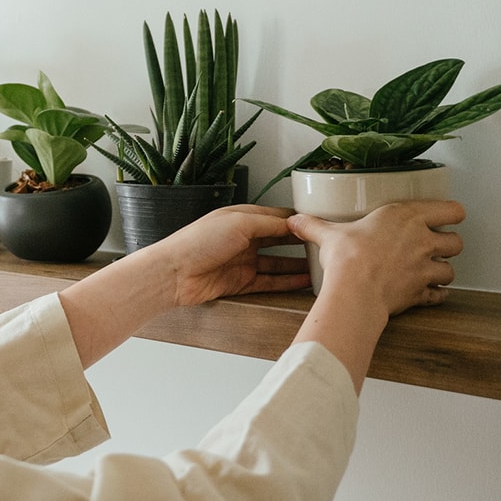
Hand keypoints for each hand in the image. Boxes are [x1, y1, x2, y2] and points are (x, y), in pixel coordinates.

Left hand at [61, 204, 309, 367]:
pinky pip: (269, 282)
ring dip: (297, 265)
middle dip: (301, 243)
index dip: (298, 221)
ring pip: (277, 263)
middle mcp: (243, 238)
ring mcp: (242, 261)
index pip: (277, 217)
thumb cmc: (198, 242)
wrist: (173, 274)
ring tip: (322, 267)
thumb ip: (269, 223)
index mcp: (241, 218)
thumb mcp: (239, 223)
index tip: (320, 224)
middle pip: (279, 240)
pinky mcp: (240, 283)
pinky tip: (304, 282)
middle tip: (327, 246)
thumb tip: (294, 222)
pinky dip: (286, 282)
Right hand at [289, 200, 464, 316]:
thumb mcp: (328, 235)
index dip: (452, 214)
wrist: (354, 291)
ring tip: (431, 272)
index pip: (451, 209)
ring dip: (443, 271)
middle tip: (435, 246)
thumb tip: (295, 221)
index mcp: (405, 217)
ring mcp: (425, 268)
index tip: (446, 217)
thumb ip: (314, 226)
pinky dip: (436, 295)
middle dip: (448, 245)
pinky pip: (439, 295)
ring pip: (451, 269)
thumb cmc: (347, 258)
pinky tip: (427, 294)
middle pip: (456, 241)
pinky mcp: (422, 292)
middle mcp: (422, 240)